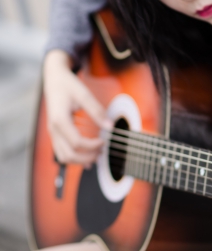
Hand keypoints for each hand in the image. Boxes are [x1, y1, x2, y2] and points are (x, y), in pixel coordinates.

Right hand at [43, 50, 112, 167]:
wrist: (54, 79)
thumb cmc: (68, 85)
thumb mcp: (84, 94)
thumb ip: (97, 111)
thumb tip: (110, 127)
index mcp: (59, 119)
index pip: (77, 142)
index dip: (93, 145)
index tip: (104, 140)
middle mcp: (53, 129)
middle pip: (69, 154)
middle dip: (87, 156)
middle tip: (102, 151)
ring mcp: (53, 133)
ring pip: (64, 157)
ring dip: (80, 160)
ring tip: (96, 155)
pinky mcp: (55, 134)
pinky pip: (62, 153)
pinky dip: (74, 159)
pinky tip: (88, 159)